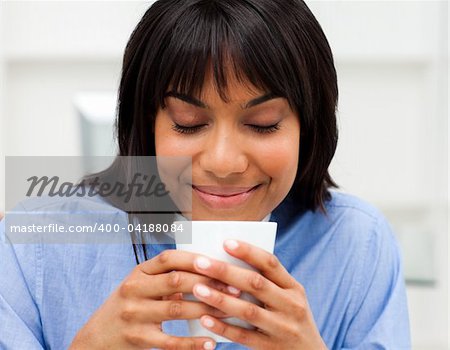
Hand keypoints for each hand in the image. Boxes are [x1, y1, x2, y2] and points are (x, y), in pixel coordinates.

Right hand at [69, 250, 240, 349]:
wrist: (95, 339)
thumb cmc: (127, 307)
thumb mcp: (140, 286)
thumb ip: (165, 279)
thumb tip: (207, 274)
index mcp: (138, 272)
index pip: (168, 258)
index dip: (194, 259)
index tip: (217, 262)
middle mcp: (134, 289)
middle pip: (177, 280)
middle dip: (208, 283)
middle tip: (233, 287)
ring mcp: (134, 314)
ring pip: (177, 309)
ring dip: (207, 309)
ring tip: (230, 310)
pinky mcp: (137, 338)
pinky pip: (170, 341)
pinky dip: (192, 342)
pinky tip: (210, 342)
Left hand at [190, 240, 327, 349]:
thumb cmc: (291, 320)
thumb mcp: (289, 299)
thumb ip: (268, 284)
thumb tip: (229, 262)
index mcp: (294, 288)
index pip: (270, 263)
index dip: (248, 252)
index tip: (226, 242)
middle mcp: (291, 305)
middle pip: (255, 284)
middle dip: (225, 271)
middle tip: (199, 262)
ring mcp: (282, 328)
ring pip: (247, 310)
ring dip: (220, 299)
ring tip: (197, 289)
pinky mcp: (271, 348)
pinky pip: (243, 336)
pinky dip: (223, 327)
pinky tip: (205, 319)